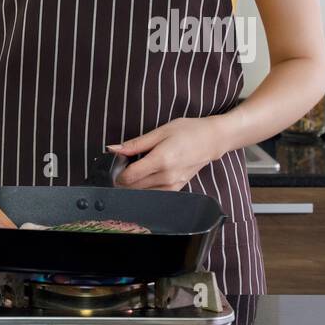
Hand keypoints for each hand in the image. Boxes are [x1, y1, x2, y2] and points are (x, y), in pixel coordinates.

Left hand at [109, 118, 226, 190]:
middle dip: (124, 177)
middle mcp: (167, 176)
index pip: (128, 176)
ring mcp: (173, 185)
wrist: (212, 140)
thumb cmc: (188, 131)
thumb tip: (113, 149)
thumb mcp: (160, 131)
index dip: (118, 171)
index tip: (118, 162)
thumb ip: (136, 143)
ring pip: (142, 192)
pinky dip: (146, 186)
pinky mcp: (176, 189)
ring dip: (135, 183)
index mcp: (161, 160)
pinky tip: (150, 173)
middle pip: (133, 186)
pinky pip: (153, 193)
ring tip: (141, 166)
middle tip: (128, 162)